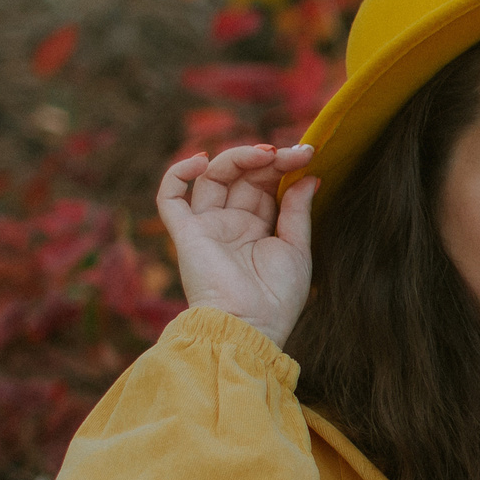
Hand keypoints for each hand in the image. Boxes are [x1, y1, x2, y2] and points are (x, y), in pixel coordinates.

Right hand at [157, 142, 317, 348]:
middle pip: (242, 177)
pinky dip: (178, 173)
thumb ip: (297, 210)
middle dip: (266, 160)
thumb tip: (309, 176)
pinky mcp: (186, 233)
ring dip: (236, 158)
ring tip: (264, 154)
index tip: (307, 154)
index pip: (266, 185)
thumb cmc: (277, 297)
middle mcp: (231, 224)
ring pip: (212, 178)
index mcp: (258, 229)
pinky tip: (200, 161)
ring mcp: (208, 226)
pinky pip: (170, 197)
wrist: (250, 327)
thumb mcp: (296, 248)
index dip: (283, 166)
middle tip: (291, 152)